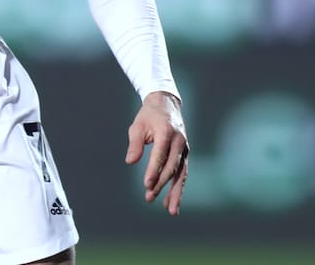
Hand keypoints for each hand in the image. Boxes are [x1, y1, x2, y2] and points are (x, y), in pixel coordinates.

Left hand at [125, 91, 188, 215]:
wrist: (166, 104)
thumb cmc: (149, 115)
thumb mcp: (138, 126)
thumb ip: (135, 144)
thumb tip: (130, 162)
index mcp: (167, 132)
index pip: (160, 155)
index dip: (154, 171)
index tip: (146, 185)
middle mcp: (179, 141)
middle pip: (171, 166)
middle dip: (161, 184)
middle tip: (149, 197)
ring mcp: (184, 148)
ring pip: (180, 173)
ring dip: (175, 192)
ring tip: (170, 211)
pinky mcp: (185, 154)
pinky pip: (182, 173)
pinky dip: (178, 188)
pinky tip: (171, 202)